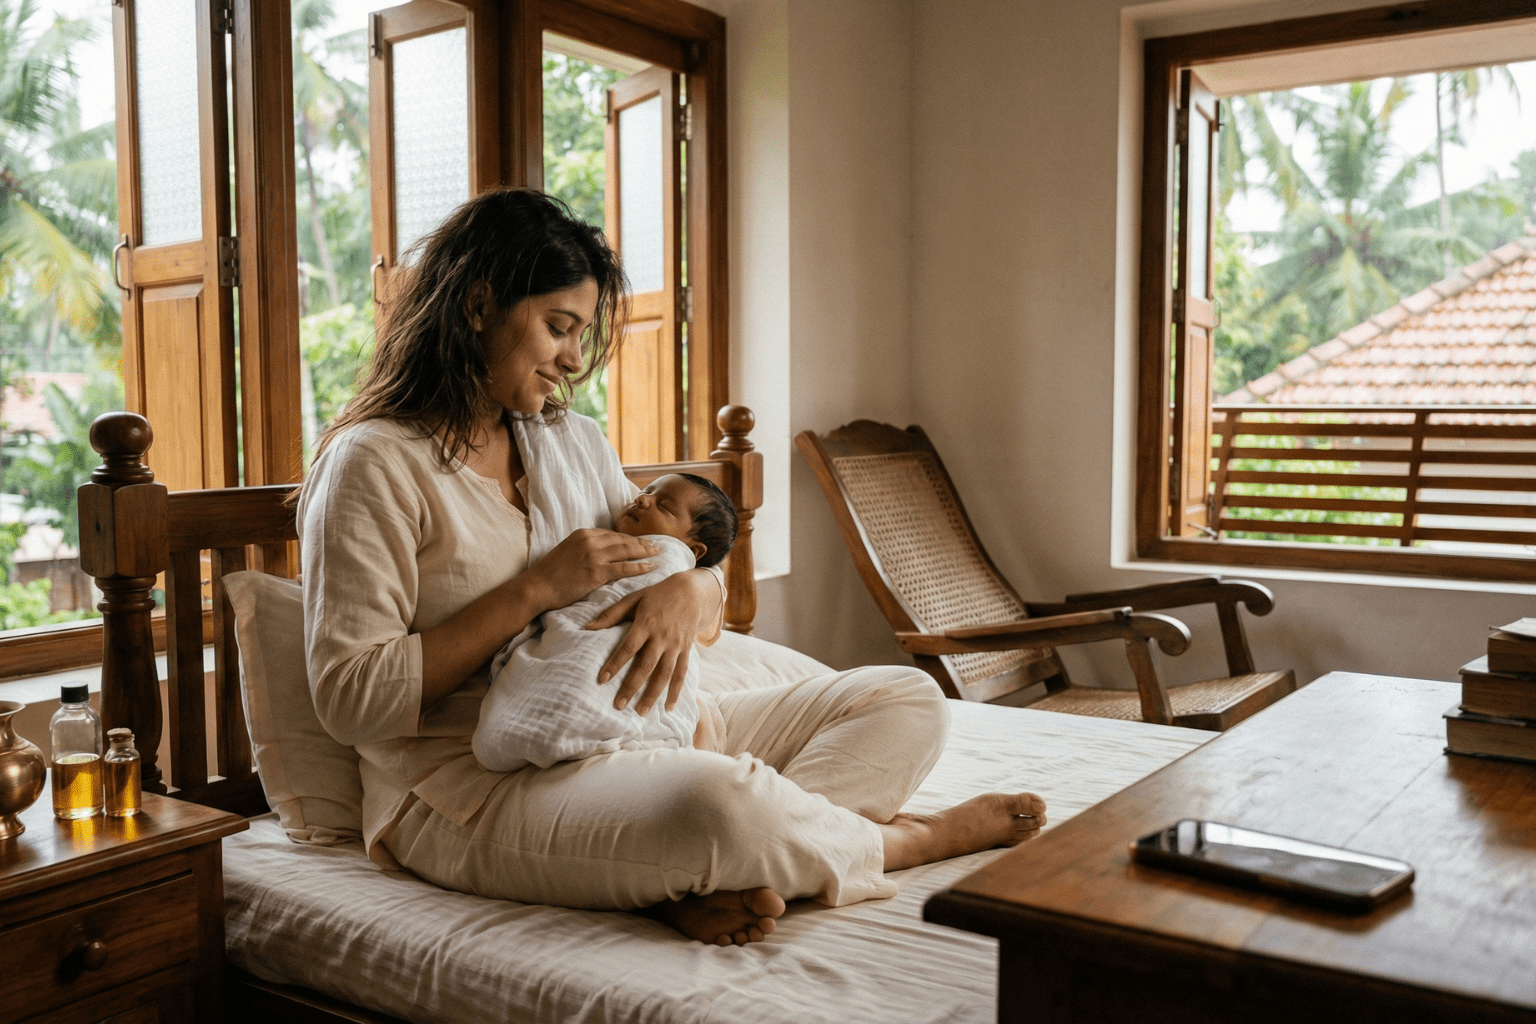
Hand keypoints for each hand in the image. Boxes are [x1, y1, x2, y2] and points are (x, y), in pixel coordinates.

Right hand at [524, 528, 657, 611]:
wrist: (537, 586)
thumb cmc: (550, 573)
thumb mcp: (568, 550)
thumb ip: (585, 547)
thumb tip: (601, 551)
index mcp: (583, 534)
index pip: (613, 534)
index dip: (629, 538)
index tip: (641, 541)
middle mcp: (591, 541)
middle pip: (623, 540)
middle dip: (642, 543)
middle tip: (656, 546)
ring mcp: (594, 556)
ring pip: (627, 551)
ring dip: (645, 552)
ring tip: (657, 554)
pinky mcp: (597, 572)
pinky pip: (624, 568)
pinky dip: (639, 567)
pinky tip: (650, 568)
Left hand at [585, 570, 717, 714]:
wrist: (691, 592)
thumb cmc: (656, 596)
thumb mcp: (633, 599)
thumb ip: (611, 614)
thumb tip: (587, 628)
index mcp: (646, 623)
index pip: (628, 647)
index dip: (615, 663)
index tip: (602, 679)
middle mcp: (662, 636)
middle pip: (646, 665)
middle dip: (632, 687)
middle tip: (618, 705)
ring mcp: (676, 645)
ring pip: (664, 674)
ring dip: (653, 694)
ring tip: (640, 712)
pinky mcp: (686, 650)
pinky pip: (681, 674)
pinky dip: (675, 691)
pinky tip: (667, 707)